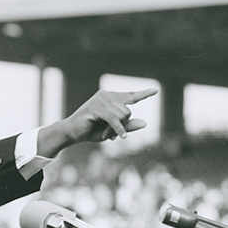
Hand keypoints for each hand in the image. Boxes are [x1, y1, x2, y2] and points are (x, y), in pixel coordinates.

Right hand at [37, 88, 157, 157]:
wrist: (72, 134)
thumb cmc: (91, 131)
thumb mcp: (113, 130)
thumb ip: (128, 126)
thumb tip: (146, 123)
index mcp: (111, 98)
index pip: (130, 96)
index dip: (143, 94)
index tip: (155, 90)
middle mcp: (106, 95)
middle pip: (128, 110)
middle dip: (122, 125)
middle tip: (112, 135)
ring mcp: (101, 99)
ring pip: (122, 115)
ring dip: (117, 129)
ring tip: (107, 135)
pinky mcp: (96, 107)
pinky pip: (114, 119)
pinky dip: (117, 129)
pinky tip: (118, 137)